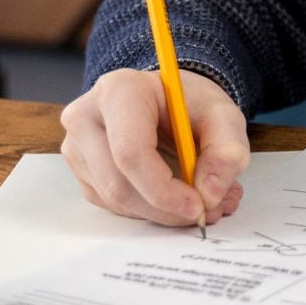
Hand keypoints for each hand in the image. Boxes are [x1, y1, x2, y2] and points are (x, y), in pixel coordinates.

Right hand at [60, 68, 248, 226]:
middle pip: (118, 184)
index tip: (199, 205)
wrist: (166, 100)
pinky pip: (113, 205)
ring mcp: (78, 146)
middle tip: (209, 211)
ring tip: (202, 201)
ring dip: (162, 213)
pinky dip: (149, 210)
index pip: (131, 152)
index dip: (164, 189)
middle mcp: (87, 117)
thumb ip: (227, 150)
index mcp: (119, 91)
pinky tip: (175, 197)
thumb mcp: (223, 115)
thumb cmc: (188, 103)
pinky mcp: (82, 171)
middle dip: (166, 208)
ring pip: (115, 201)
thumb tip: (211, 193)